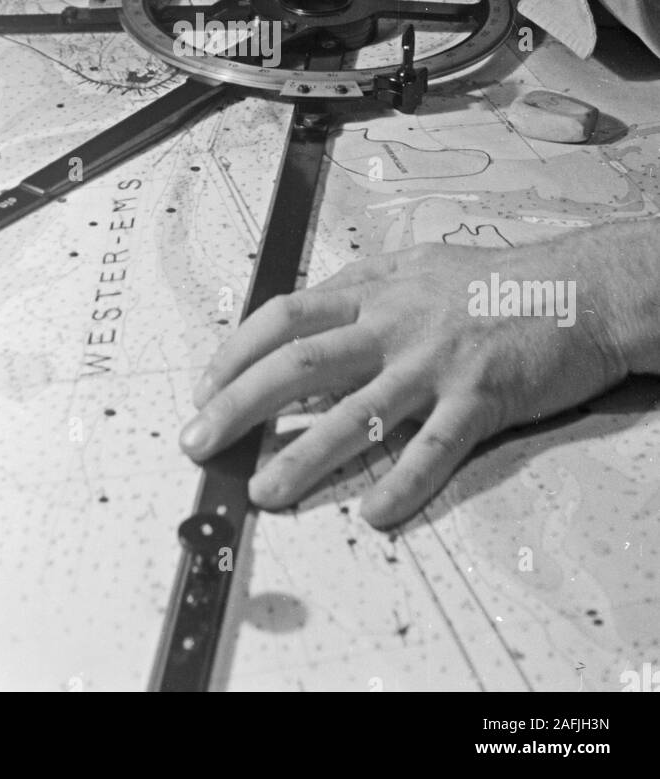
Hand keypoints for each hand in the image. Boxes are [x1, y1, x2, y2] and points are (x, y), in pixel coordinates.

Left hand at [180, 237, 629, 527]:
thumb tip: (307, 320)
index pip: (285, 315)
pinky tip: (373, 514)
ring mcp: (435, 361)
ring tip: (263, 490)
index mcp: (375, 286)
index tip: (205, 386)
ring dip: (302, 456)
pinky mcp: (480, 398)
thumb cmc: (496, 280)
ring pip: (355, 413)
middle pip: (300, 362)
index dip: (236, 351)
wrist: (578, 287)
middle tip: (199, 440)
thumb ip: (363, 287)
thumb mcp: (417, 264)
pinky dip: (401, 484)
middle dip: (239, 403)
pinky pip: (433, 449)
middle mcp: (395, 321)